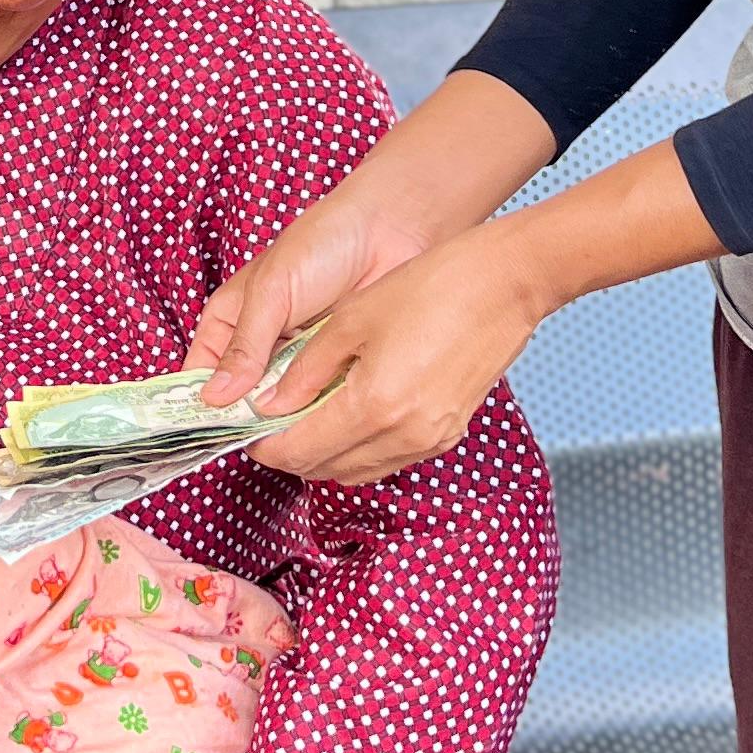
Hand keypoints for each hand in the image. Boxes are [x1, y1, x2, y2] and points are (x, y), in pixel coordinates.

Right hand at [185, 69, 559, 403]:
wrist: (393, 231)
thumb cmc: (322, 244)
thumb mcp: (272, 291)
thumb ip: (245, 346)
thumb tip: (214, 398)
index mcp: (229, 323)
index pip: (201, 376)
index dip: (202, 407)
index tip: (209, 436)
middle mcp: (260, 348)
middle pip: (241, 401)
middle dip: (249, 422)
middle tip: (261, 444)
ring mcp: (298, 362)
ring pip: (281, 409)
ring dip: (288, 422)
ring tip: (296, 440)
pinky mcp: (335, 371)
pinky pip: (320, 405)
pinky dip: (322, 416)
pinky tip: (327, 429)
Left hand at [244, 231, 552, 486]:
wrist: (505, 282)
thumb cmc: (432, 286)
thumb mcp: (351, 320)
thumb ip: (306, 370)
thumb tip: (269, 403)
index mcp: (373, 406)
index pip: (300, 451)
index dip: (265, 446)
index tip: (246, 428)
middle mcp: (403, 436)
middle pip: (326, 470)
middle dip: (291, 451)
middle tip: (271, 421)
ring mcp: (430, 439)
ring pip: (357, 470)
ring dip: (325, 453)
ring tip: (307, 415)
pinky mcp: (448, 432)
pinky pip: (389, 459)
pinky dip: (360, 448)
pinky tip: (350, 412)